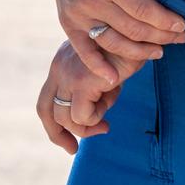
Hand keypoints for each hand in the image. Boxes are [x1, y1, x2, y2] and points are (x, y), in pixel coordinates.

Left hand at [36, 40, 124, 156]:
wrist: (138, 35)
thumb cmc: (127, 51)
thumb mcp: (105, 74)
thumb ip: (95, 94)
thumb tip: (98, 122)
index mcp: (61, 64)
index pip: (47, 100)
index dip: (54, 125)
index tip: (69, 142)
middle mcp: (58, 68)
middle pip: (46, 111)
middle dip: (58, 135)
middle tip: (73, 150)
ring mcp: (67, 75)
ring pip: (65, 118)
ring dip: (87, 127)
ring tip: (106, 123)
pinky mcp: (81, 82)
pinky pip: (82, 116)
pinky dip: (96, 118)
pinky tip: (110, 103)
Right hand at [45, 0, 184, 83]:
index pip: (142, 9)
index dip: (164, 20)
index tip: (182, 26)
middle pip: (131, 28)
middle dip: (160, 36)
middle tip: (180, 38)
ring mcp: (77, 14)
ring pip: (113, 42)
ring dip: (139, 52)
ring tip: (160, 51)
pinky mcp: (68, 24)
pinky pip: (84, 51)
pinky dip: (98, 67)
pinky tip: (114, 78)